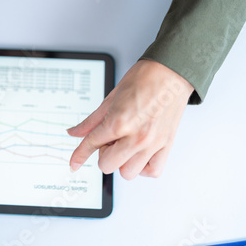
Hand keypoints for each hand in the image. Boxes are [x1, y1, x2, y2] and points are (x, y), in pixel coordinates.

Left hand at [67, 60, 193, 179]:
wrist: (171, 72)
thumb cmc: (144, 79)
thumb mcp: (110, 98)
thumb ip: (91, 121)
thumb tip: (75, 133)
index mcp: (119, 122)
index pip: (92, 144)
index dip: (79, 155)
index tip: (74, 164)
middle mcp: (136, 137)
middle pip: (107, 165)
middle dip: (104, 154)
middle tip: (109, 139)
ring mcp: (153, 143)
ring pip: (128, 173)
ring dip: (122, 161)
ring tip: (125, 145)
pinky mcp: (167, 145)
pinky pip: (152, 171)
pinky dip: (143, 167)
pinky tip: (139, 153)